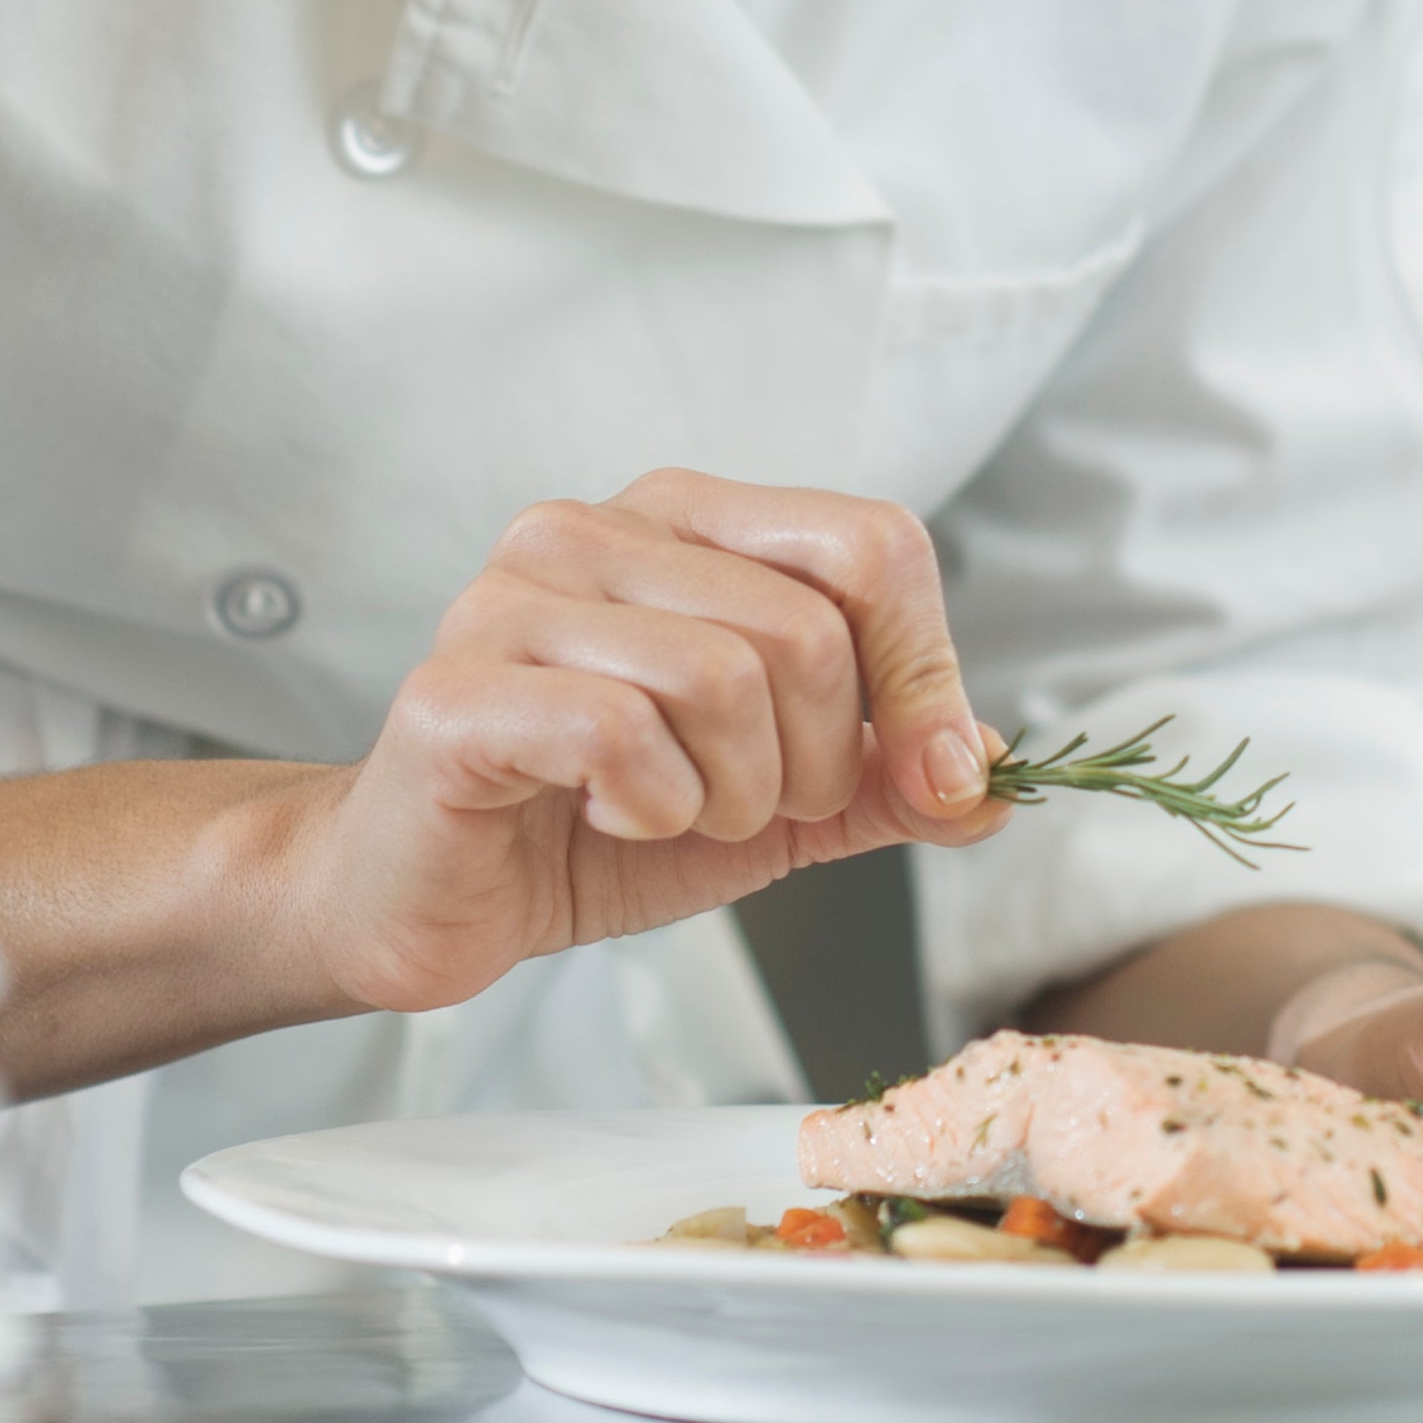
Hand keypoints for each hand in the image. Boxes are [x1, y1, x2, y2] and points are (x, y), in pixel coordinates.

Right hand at [269, 470, 1008, 1021]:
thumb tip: (994, 772)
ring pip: (724, 679)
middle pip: (810, 631)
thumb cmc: (592, 823)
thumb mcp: (783, 799)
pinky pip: (622, 736)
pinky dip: (652, 809)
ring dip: (734, 796)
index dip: (928, 673)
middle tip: (751, 808)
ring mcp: (512, 599)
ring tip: (674, 811)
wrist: (428, 899)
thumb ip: (890, 776)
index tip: (934, 775)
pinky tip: (603, 814)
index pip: (873, 543)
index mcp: (687, 523)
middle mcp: (595, 532)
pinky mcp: (457, 691)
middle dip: (819, 763)